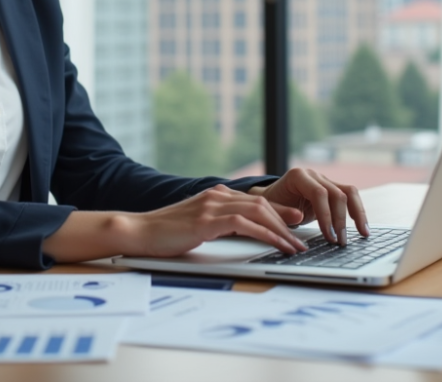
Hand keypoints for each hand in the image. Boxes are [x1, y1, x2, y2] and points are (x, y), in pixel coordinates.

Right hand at [117, 184, 308, 257]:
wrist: (139, 231)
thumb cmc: (164, 232)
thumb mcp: (195, 224)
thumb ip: (216, 222)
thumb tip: (237, 230)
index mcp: (215, 195)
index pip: (254, 201)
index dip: (278, 212)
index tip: (294, 222)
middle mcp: (217, 196)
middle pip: (262, 204)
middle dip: (285, 220)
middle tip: (302, 237)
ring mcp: (212, 206)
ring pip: (258, 212)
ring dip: (281, 230)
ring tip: (295, 246)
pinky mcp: (207, 221)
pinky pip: (245, 225)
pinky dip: (266, 234)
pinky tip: (277, 244)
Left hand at [249, 167, 368, 245]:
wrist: (272, 198)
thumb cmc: (270, 205)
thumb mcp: (270, 210)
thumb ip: (282, 213)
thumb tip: (300, 216)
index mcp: (298, 176)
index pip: (319, 193)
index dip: (326, 215)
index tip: (329, 236)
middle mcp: (314, 175)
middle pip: (336, 193)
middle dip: (340, 220)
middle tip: (340, 242)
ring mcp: (325, 180)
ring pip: (349, 192)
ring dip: (357, 214)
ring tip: (363, 234)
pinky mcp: (332, 189)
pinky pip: (350, 197)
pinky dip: (357, 211)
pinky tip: (362, 227)